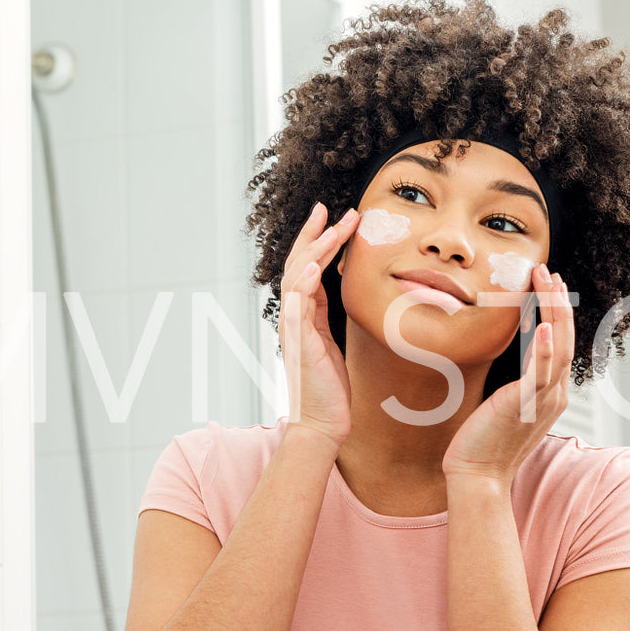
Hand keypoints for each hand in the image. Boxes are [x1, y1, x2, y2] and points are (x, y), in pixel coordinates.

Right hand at [280, 202, 359, 448]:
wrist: (323, 422)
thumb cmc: (329, 387)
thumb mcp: (330, 341)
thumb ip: (326, 315)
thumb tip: (335, 290)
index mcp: (304, 314)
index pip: (307, 267)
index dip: (317, 240)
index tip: (332, 216)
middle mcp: (294, 317)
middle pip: (298, 263)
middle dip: (315, 234)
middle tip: (331, 208)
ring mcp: (294, 328)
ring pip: (297, 277)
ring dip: (314, 249)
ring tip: (331, 226)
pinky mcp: (300, 343)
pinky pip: (297, 306)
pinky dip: (303, 282)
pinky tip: (313, 264)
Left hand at [441, 264, 573, 483]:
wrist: (477, 475)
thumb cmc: (483, 443)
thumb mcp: (503, 405)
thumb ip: (512, 383)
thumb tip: (505, 362)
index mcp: (550, 394)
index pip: (560, 344)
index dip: (557, 312)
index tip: (549, 286)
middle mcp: (554, 395)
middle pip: (567, 338)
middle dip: (559, 302)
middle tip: (550, 272)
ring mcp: (544, 400)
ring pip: (561, 347)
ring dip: (556, 311)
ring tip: (549, 282)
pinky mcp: (527, 405)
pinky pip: (544, 372)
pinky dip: (549, 347)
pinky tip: (547, 324)